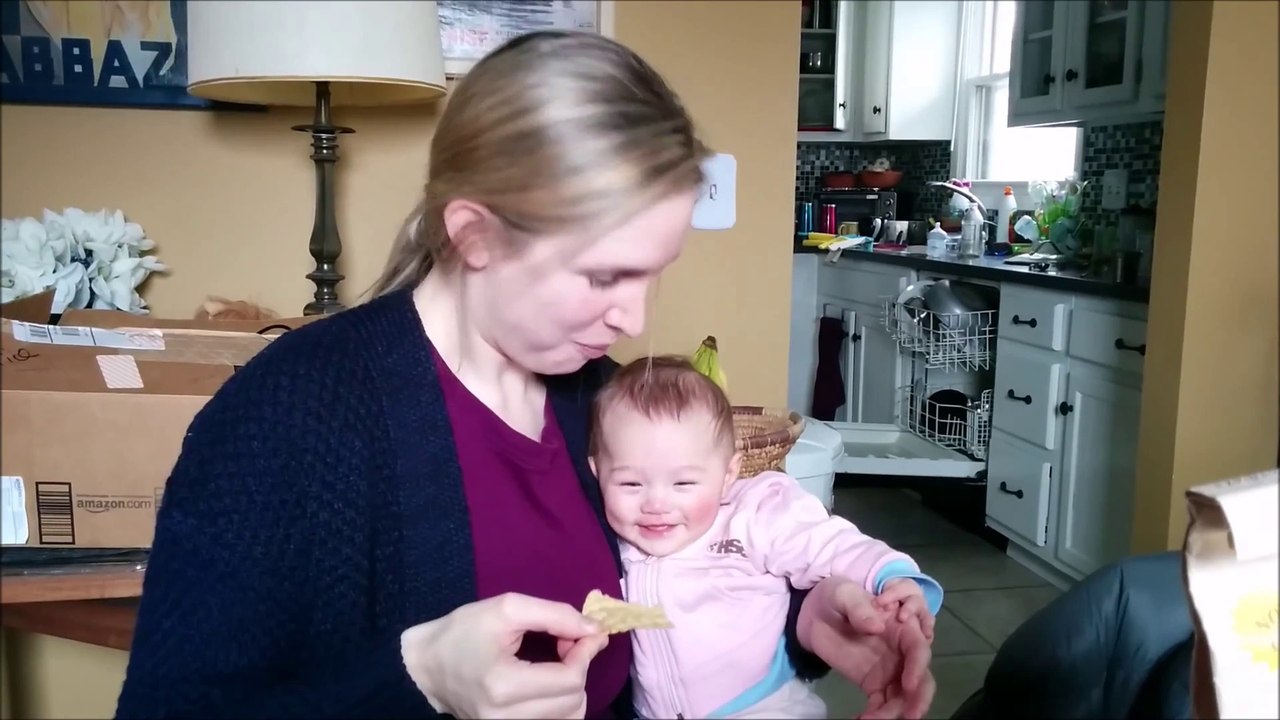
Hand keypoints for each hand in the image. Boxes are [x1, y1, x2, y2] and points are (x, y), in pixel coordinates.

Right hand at [400, 592, 608, 718]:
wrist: (426, 665)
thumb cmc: (461, 632)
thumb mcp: (506, 608)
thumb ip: (556, 615)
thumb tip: (595, 630)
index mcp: (503, 686)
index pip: (570, 680)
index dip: (585, 653)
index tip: (585, 632)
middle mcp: (504, 718)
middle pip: (574, 701)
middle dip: (579, 667)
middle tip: (566, 642)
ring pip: (570, 718)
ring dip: (573, 687)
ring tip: (557, 662)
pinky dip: (562, 704)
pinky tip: (549, 682)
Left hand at [798, 576, 935, 719]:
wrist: (813, 614)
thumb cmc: (836, 596)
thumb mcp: (844, 593)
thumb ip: (859, 606)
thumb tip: (876, 626)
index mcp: (901, 627)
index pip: (918, 648)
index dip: (918, 666)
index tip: (908, 684)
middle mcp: (901, 652)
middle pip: (920, 678)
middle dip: (918, 699)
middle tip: (909, 716)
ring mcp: (889, 671)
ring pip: (902, 696)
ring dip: (894, 712)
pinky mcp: (874, 684)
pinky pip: (881, 705)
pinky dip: (876, 716)